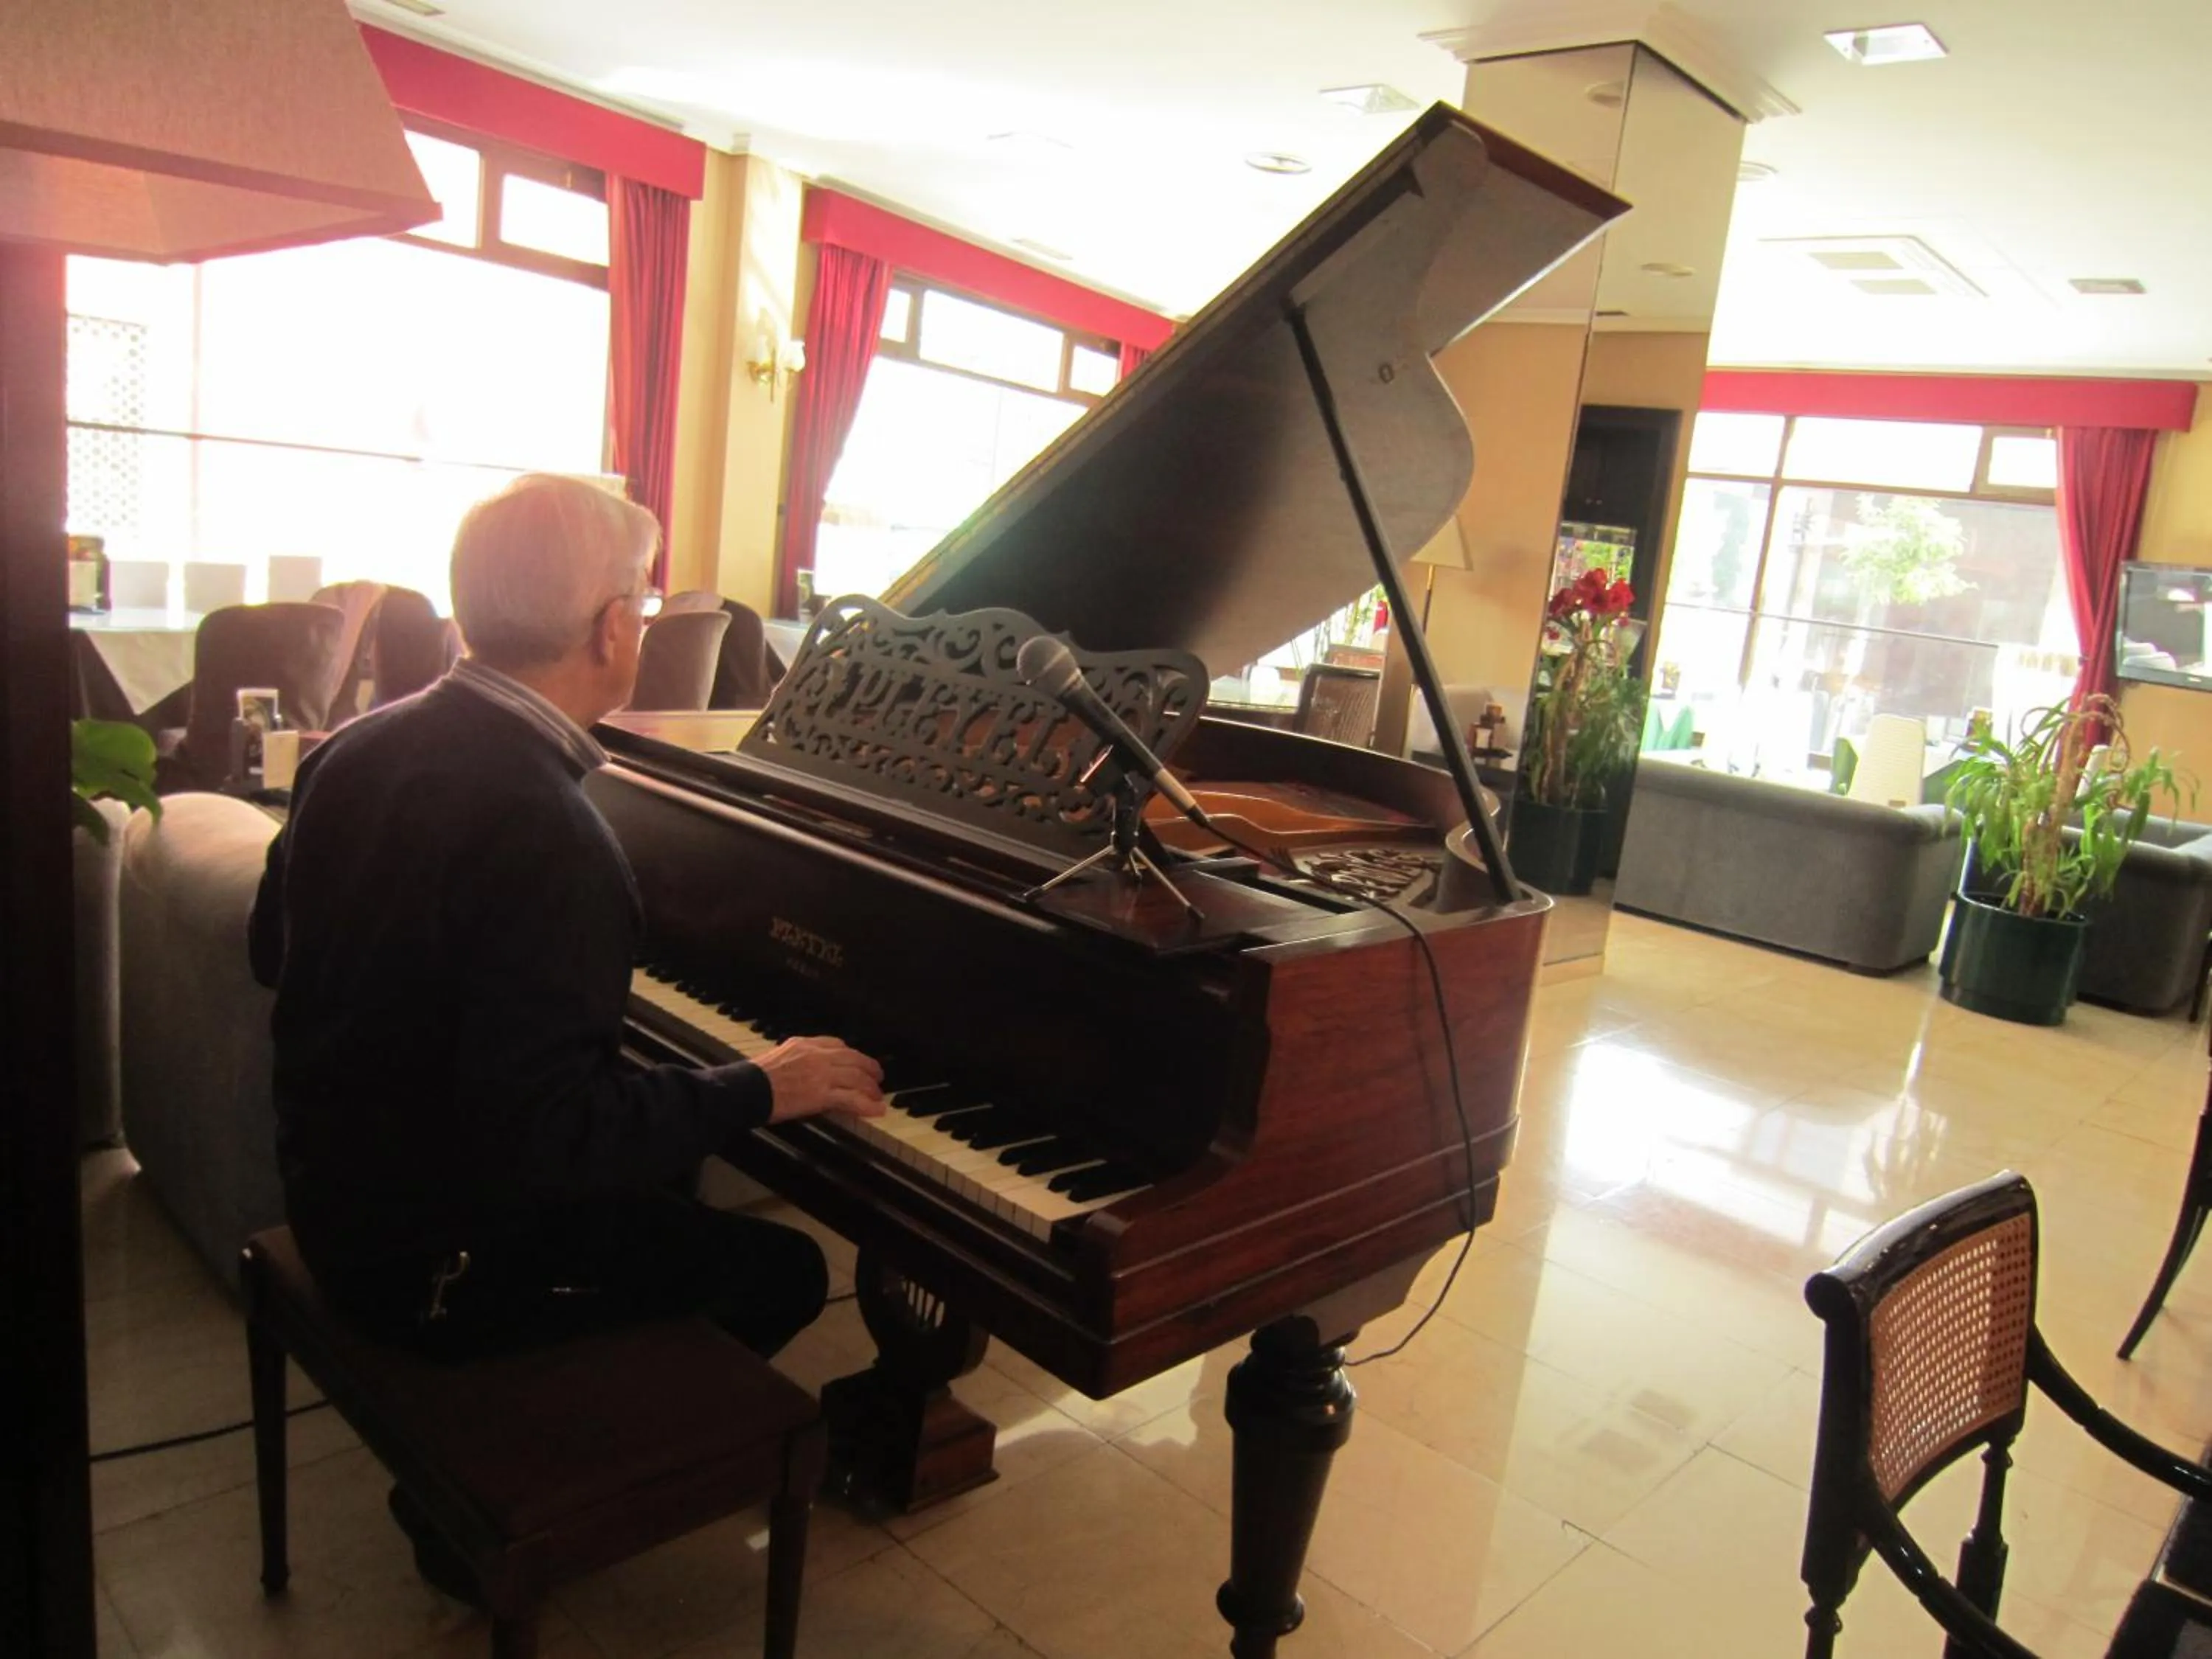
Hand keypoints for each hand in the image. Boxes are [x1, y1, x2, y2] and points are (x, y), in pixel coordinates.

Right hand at [756, 1035, 886, 1122]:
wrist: (747, 1089)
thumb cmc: (754, 1078)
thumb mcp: (778, 1058)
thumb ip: (796, 1060)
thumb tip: (805, 1071)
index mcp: (804, 1044)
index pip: (836, 1044)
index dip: (851, 1055)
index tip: (857, 1062)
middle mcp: (817, 1055)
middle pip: (853, 1058)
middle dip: (869, 1068)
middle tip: (877, 1078)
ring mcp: (821, 1074)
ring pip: (857, 1077)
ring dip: (871, 1088)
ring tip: (878, 1097)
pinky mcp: (821, 1094)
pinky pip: (852, 1098)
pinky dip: (868, 1104)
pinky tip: (876, 1109)